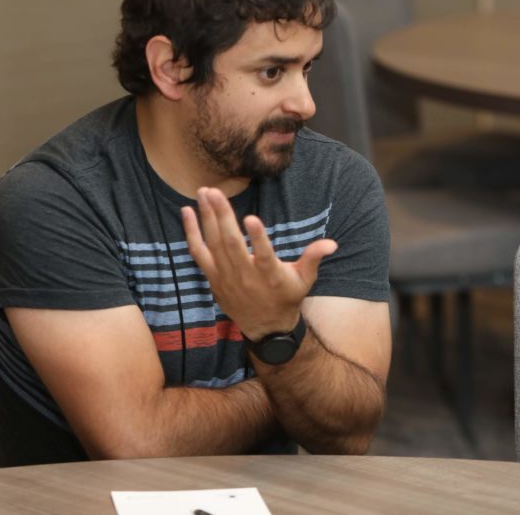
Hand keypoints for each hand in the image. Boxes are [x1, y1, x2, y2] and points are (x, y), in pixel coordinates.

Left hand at [181, 187, 336, 340]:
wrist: (265, 328)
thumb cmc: (287, 298)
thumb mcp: (305, 280)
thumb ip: (313, 258)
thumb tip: (332, 243)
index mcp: (270, 276)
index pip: (264, 256)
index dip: (258, 238)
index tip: (252, 219)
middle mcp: (245, 277)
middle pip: (231, 245)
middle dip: (222, 216)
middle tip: (214, 191)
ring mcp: (226, 278)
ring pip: (213, 245)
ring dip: (206, 218)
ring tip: (203, 193)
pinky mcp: (213, 278)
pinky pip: (198, 253)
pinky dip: (191, 233)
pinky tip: (187, 212)